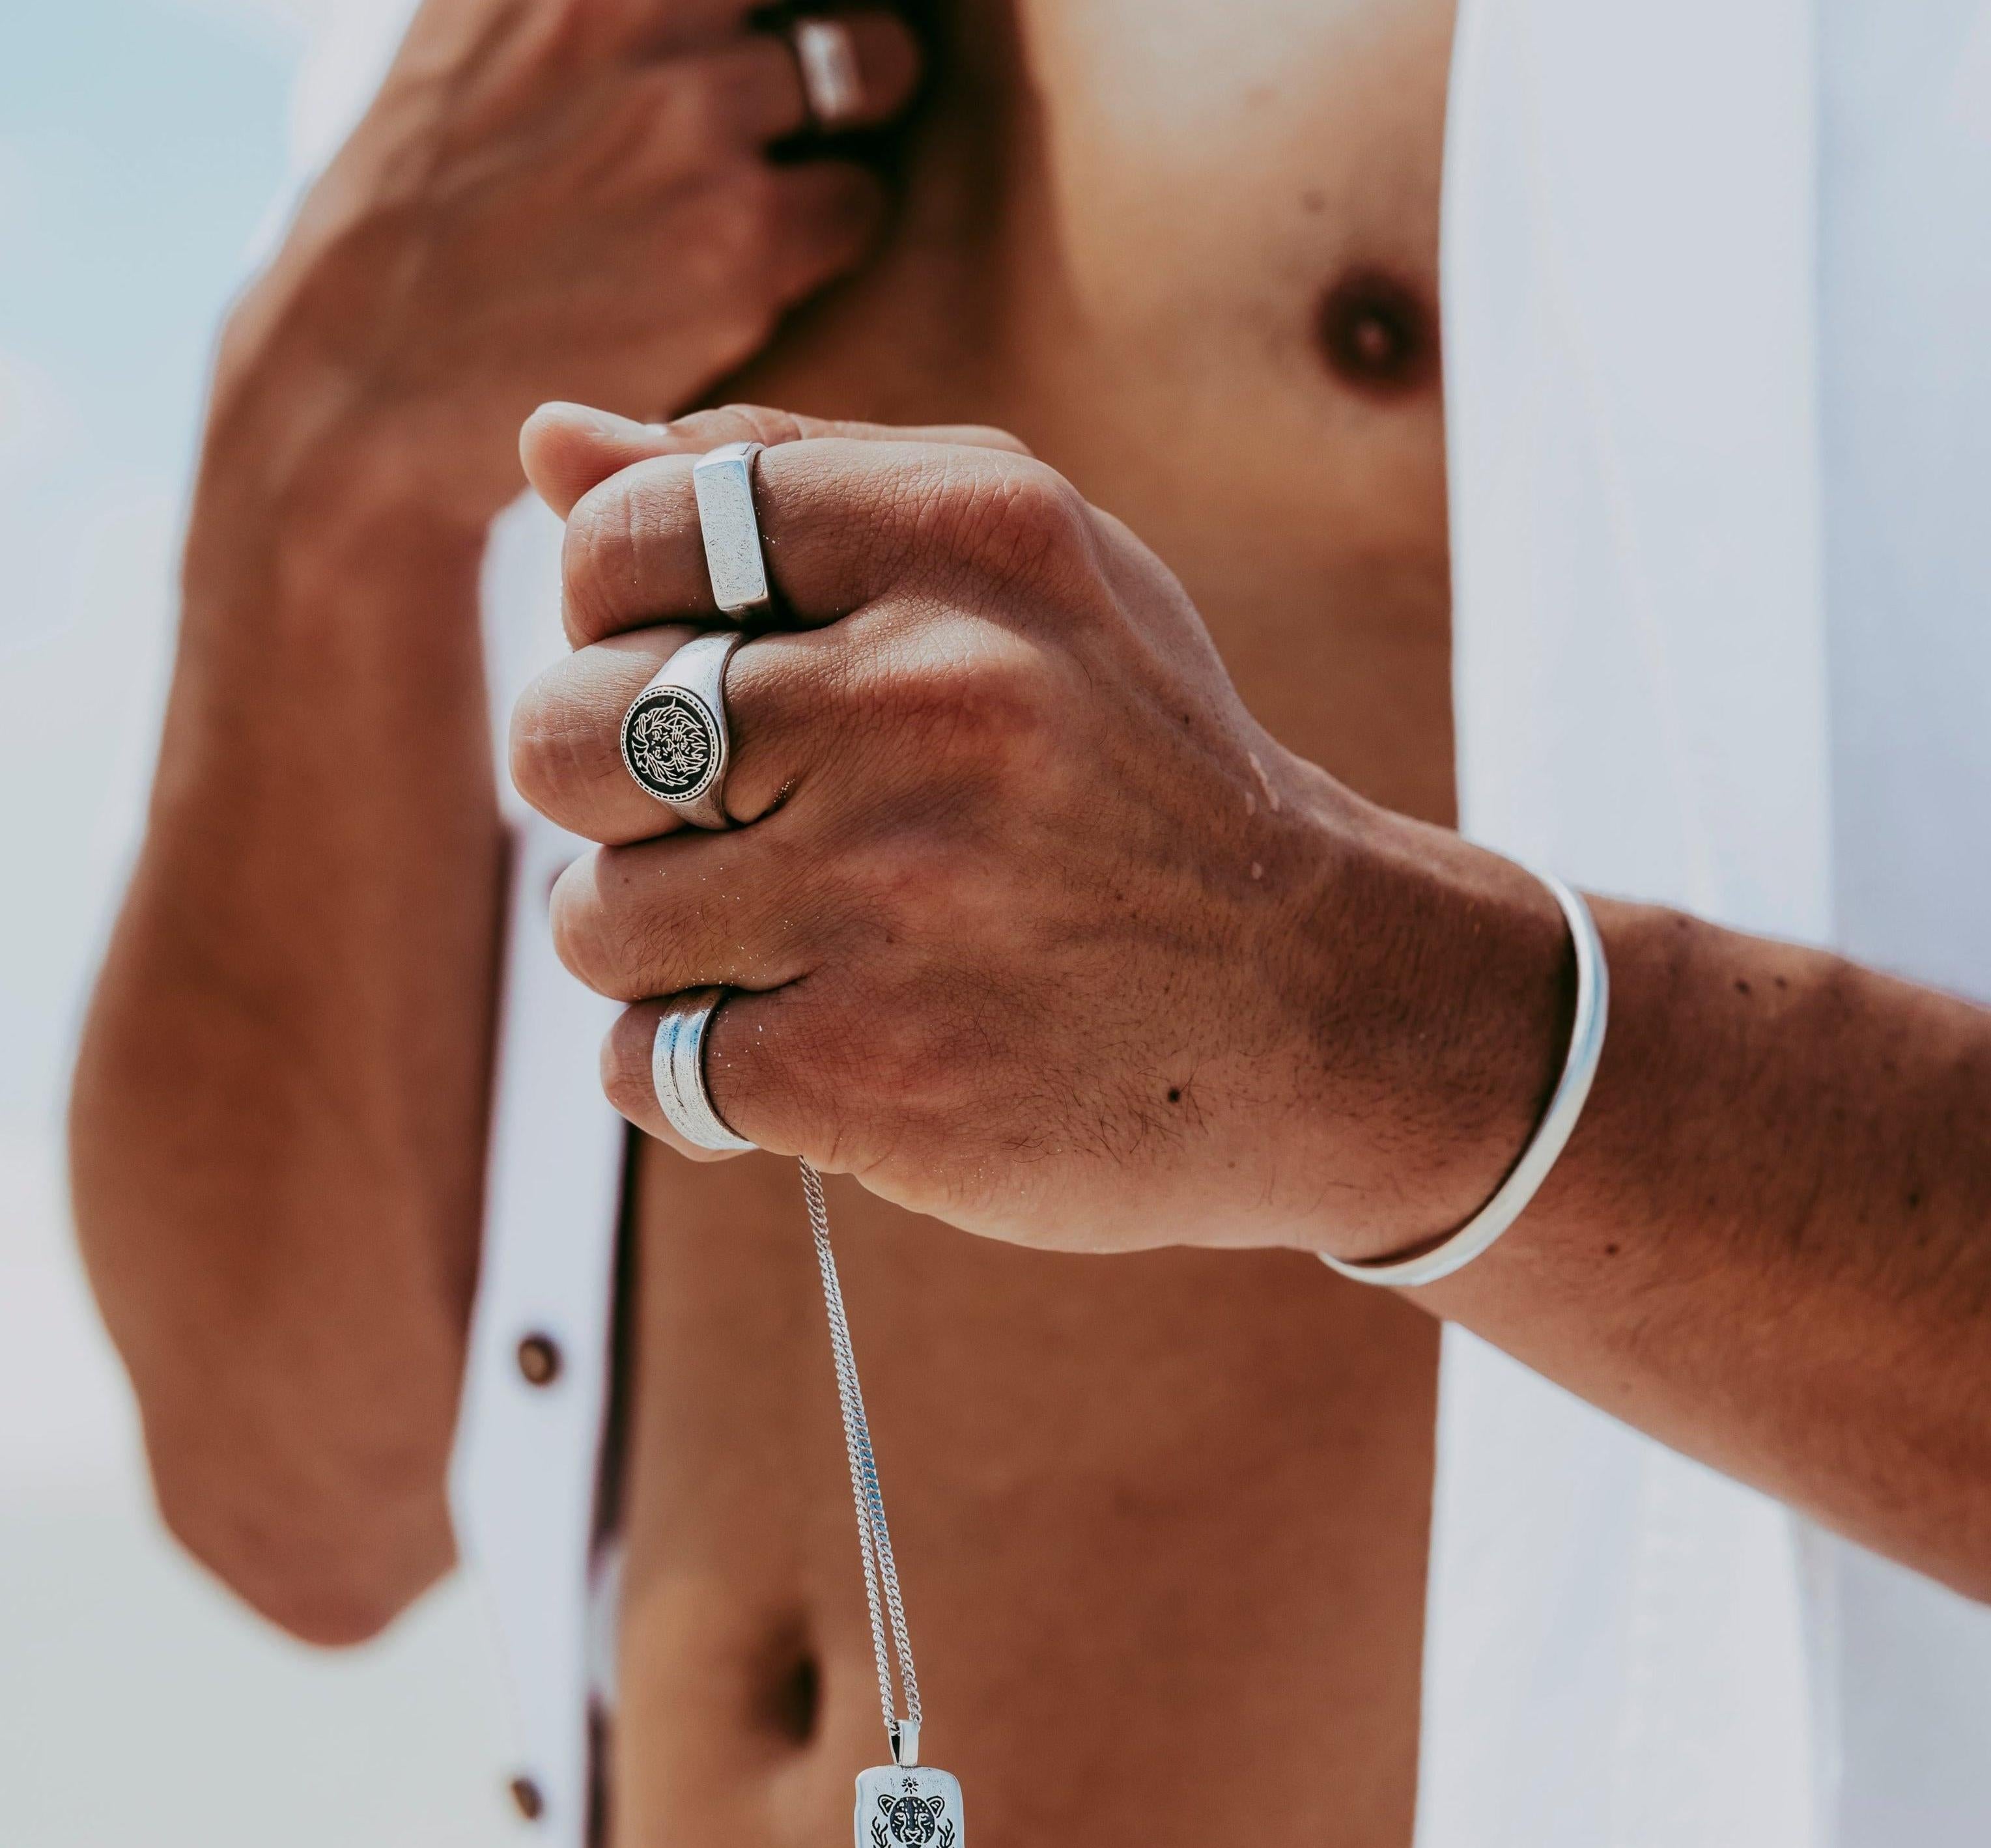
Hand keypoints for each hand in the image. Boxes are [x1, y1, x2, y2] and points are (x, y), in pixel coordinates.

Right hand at [212, 2, 919, 523]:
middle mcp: (637, 0)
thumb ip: (578, 2)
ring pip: (872, 66)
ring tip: (800, 165)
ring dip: (853, 116)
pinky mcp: (743, 238)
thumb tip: (682, 6)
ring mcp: (697, 116)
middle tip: (817, 73)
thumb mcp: (472, 29)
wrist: (372, 379)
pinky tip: (778, 257)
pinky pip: (859, 201)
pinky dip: (837, 225)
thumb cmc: (418, 212)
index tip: (769, 20)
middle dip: (835, 14)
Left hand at [510, 404, 1572, 1257]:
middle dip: (614, 797)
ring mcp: (896, 896)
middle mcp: (929, 701)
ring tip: (803, 947)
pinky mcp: (871, 1071)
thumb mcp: (1021, 572)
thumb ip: (788, 486)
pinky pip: (644, 1064)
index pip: (621, 533)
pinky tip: (815, 1047)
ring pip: (593, 920)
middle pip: (564, 735)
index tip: (697, 677)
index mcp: (964, 540)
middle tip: (734, 831)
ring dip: (669, 950)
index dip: (612, 619)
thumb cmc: (1135, 775)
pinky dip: (697, 1071)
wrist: (1320, 1007)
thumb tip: (546, 444)